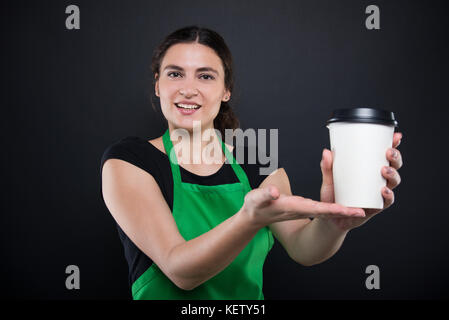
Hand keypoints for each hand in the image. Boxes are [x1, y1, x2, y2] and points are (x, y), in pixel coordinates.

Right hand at [241, 185, 365, 228]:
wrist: (254, 216)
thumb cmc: (255, 206)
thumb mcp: (257, 198)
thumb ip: (266, 195)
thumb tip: (275, 193)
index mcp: (294, 207)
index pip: (318, 209)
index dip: (335, 210)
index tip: (350, 211)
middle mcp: (302, 209)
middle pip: (328, 211)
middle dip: (345, 212)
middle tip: (364, 211)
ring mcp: (304, 209)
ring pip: (327, 209)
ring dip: (343, 209)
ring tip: (361, 206)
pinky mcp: (303, 206)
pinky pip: (323, 207)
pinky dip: (335, 205)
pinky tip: (344, 201)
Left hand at [319, 132, 403, 230]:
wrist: (331, 218)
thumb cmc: (333, 196)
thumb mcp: (329, 180)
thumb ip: (327, 167)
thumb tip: (327, 152)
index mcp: (369, 170)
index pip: (384, 156)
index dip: (393, 145)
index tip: (396, 136)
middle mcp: (377, 181)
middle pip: (394, 167)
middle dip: (396, 158)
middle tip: (388, 153)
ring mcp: (378, 194)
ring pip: (394, 182)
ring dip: (393, 175)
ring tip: (384, 170)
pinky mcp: (376, 206)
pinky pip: (387, 201)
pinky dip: (388, 195)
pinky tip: (384, 190)